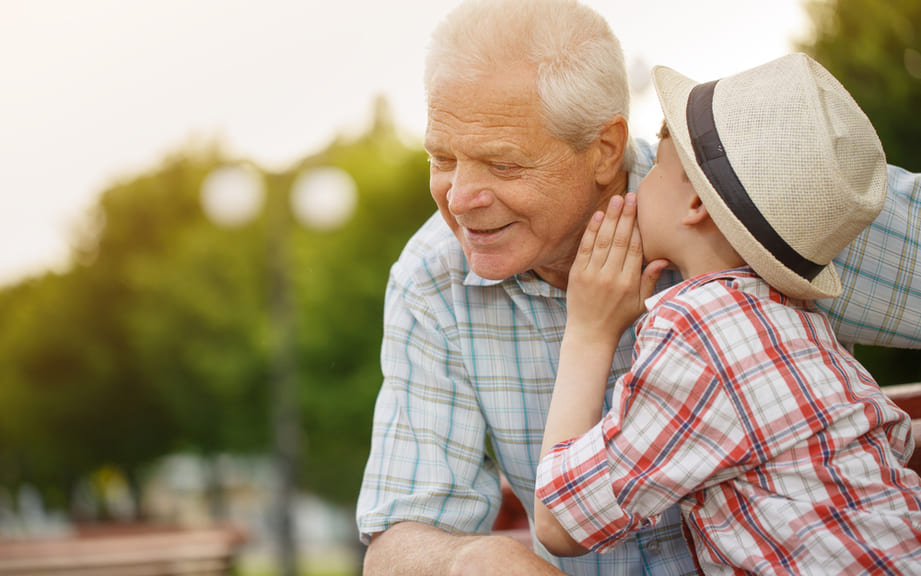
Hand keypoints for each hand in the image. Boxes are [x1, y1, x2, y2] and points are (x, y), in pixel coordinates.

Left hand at [566, 193, 667, 347]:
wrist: (590, 334)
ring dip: (611, 218)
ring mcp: (592, 274)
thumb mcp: (641, 304)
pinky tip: (599, 216)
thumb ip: (650, 280)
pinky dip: (591, 231)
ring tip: (617, 200)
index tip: (642, 209)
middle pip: (620, 240)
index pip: (635, 248)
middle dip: (626, 216)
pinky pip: (585, 248)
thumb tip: (663, 259)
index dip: (639, 227)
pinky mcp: (577, 274)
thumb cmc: (619, 319)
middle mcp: (610, 276)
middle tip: (631, 196)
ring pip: (603, 240)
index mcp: (629, 283)